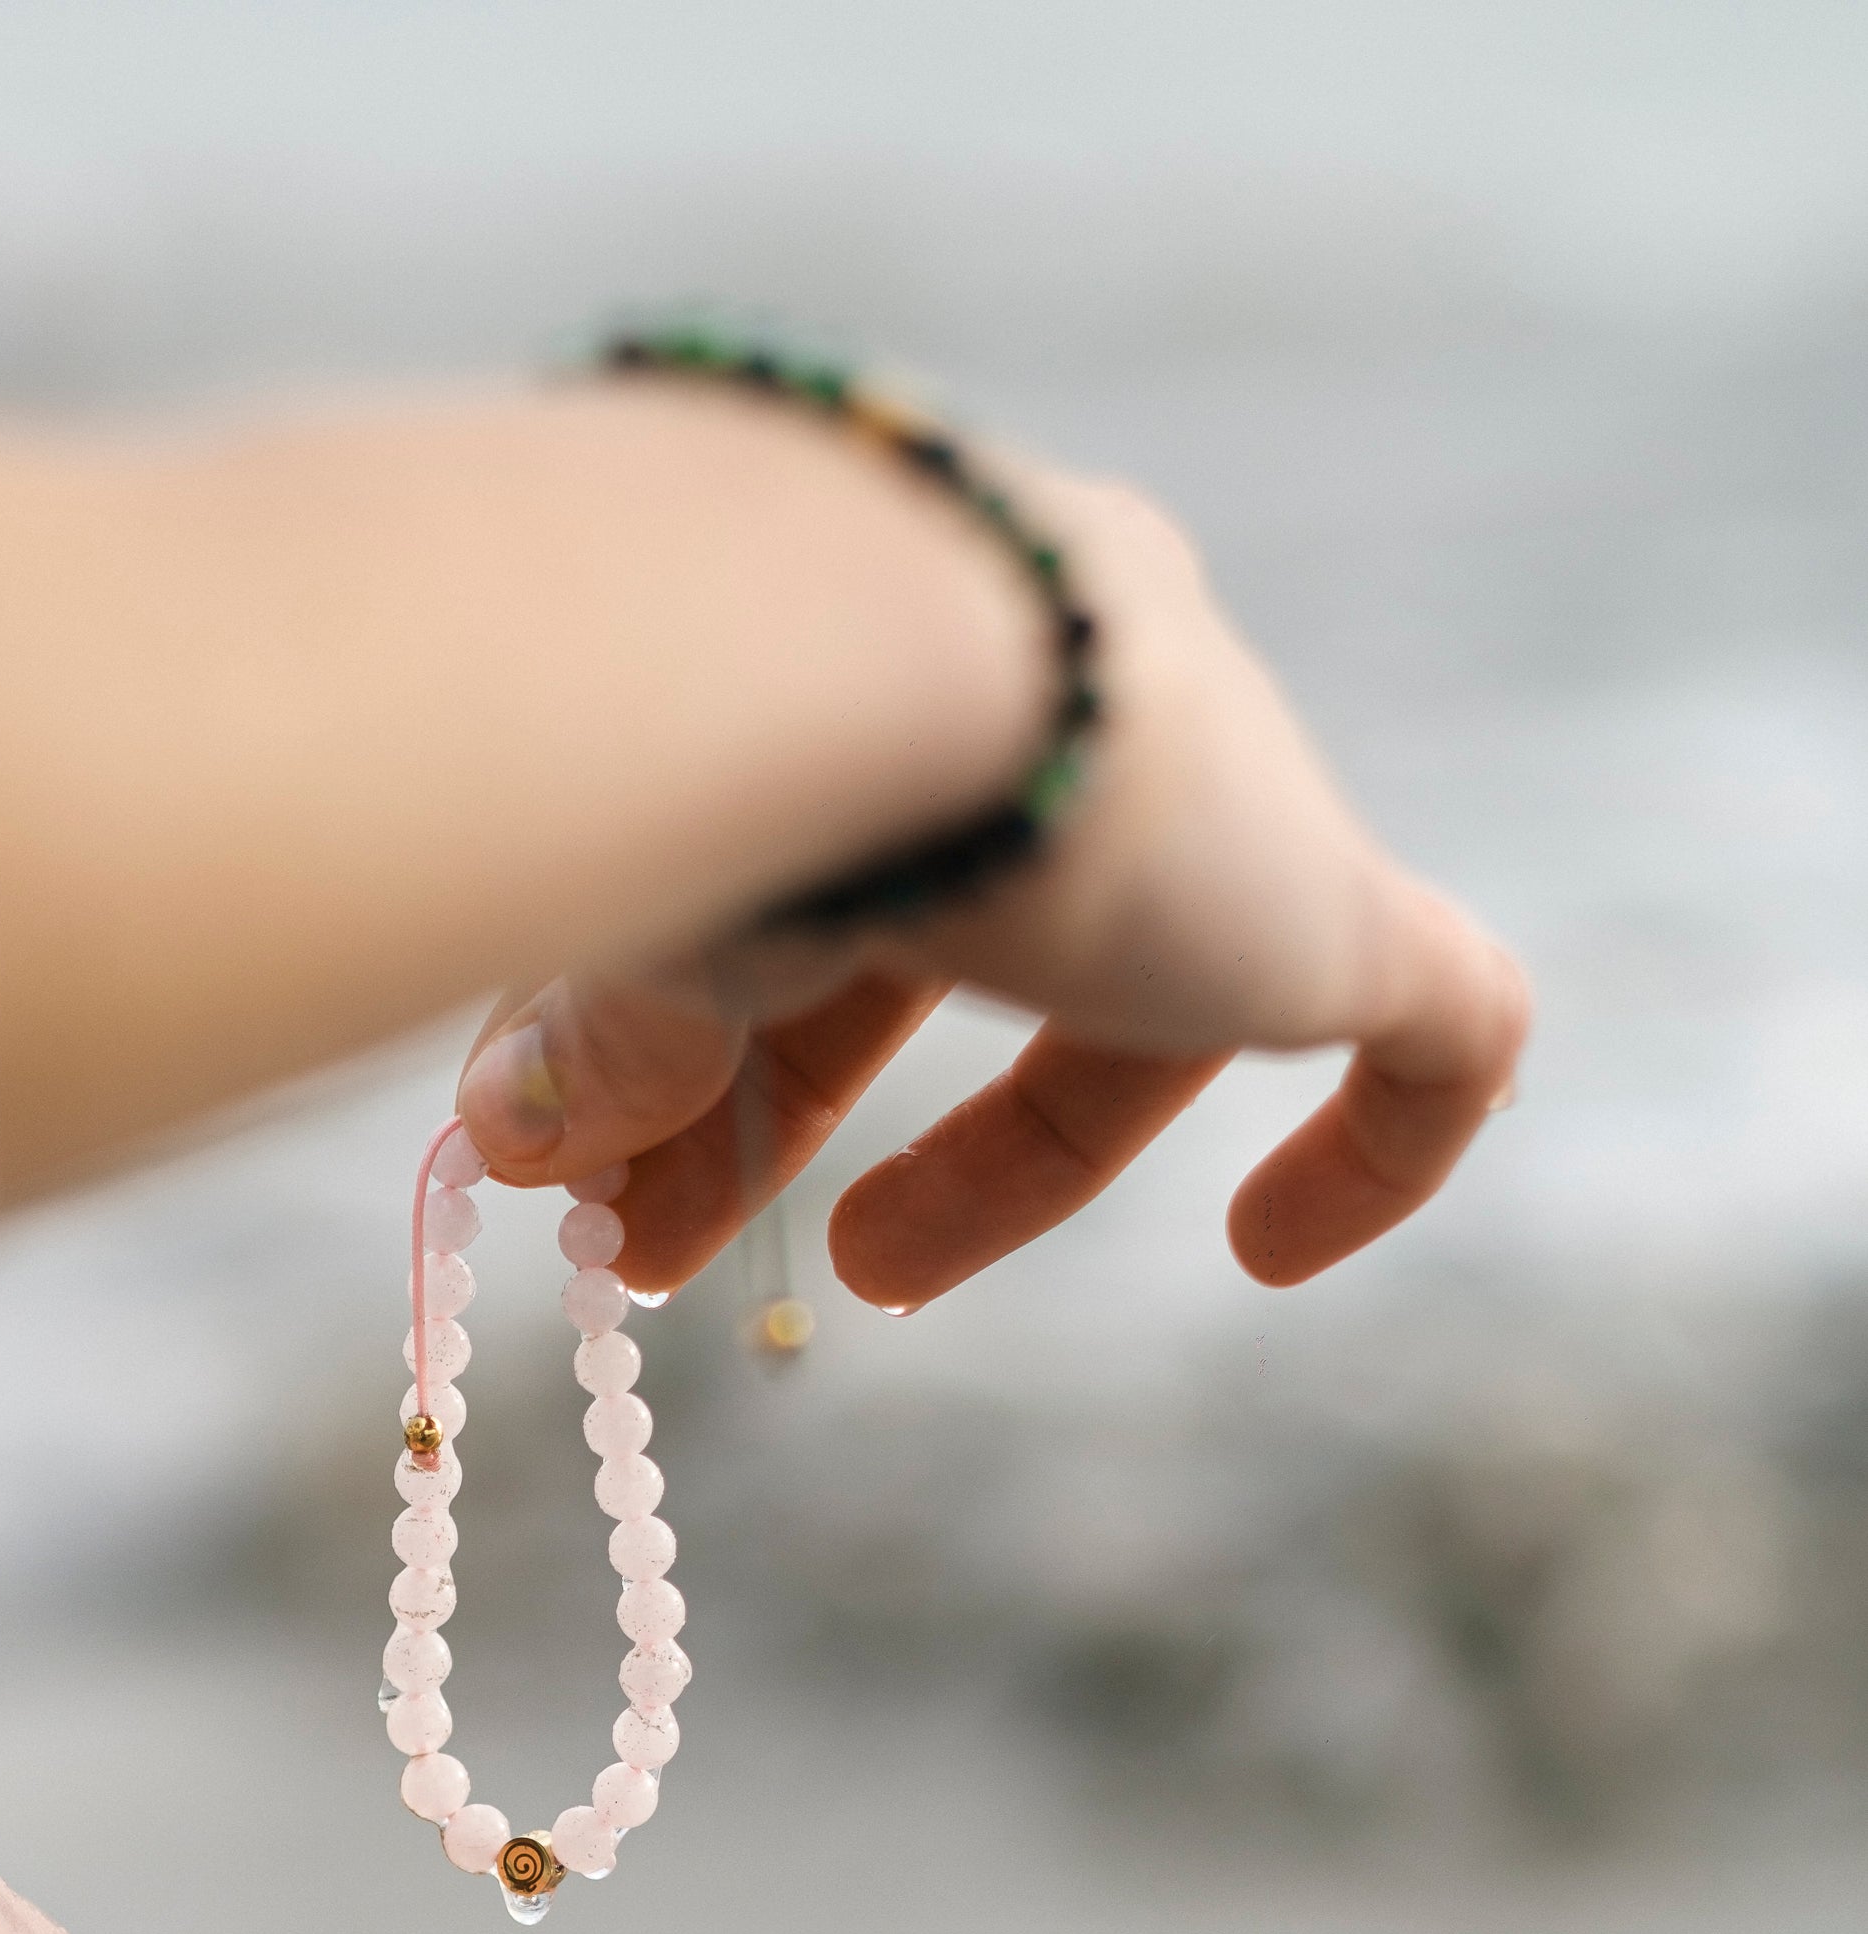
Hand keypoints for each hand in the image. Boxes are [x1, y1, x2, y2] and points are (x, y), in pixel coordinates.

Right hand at [456, 464, 1530, 1307]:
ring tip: (858, 1281)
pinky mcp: (1328, 905)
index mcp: (909, 627)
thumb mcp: (613, 915)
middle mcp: (1079, 670)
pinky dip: (1373, 1151)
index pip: (843, 845)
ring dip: (990, 1167)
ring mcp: (1220, 784)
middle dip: (803, 1101)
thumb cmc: (660, 756)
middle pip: (964, 937)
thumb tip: (520, 1143)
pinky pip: (1437, 1027)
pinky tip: (1268, 1262)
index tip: (604, 1154)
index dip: (721, 1018)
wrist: (793, 654)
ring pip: (1137, 1007)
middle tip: (667, 1252)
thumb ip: (596, 1028)